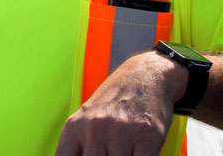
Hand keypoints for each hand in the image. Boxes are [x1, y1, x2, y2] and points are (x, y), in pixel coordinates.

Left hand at [55, 51, 186, 155]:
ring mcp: (120, 131)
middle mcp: (94, 128)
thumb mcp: (86, 119)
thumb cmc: (113, 101)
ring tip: (123, 152)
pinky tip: (139, 154)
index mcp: (75, 127)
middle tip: (108, 154)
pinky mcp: (147, 135)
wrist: (144, 75)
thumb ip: (78, 144)